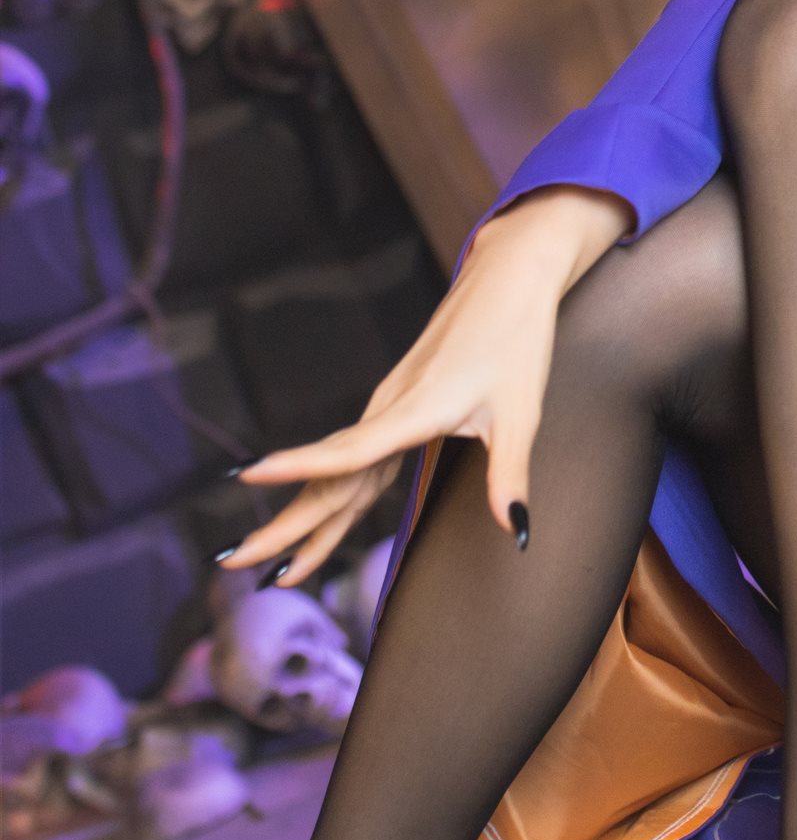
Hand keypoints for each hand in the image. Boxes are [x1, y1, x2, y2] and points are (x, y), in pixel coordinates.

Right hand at [224, 185, 632, 586]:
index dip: (299, 468)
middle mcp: (390, 408)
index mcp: (415, 411)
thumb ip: (510, 477)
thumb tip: (518, 532)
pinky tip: (317, 513)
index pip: (347, 452)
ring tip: (263, 557)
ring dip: (300, 513)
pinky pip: (352, 454)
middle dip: (281, 523)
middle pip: (327, 476)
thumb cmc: (517, 343)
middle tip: (233, 561)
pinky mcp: (395, 401)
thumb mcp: (521, 415)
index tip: (247, 475)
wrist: (508, 278)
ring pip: (336, 469)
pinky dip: (327, 488)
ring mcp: (388, 404)